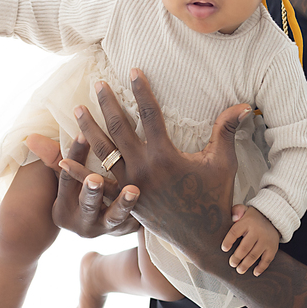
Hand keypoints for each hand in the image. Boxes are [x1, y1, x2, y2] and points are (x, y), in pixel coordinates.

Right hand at [25, 134, 140, 237]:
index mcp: (63, 210)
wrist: (96, 225)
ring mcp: (105, 228)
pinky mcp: (127, 231)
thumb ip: (52, 157)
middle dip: (91, 192)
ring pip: (114, 218)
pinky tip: (158, 199)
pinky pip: (135, 224)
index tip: (83, 134)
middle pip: (87, 205)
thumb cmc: (77, 192)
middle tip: (96, 179)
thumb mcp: (64, 179)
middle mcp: (83, 223)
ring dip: (124, 204)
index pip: (66, 180)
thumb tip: (31, 138)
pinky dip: (144, 213)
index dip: (73, 157)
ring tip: (134, 190)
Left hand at [70, 69, 249, 270]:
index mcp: (166, 155)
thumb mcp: (223, 162)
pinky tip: (62, 160)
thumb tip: (244, 105)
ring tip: (77, 110)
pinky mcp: (125, 201)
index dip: (141, 90)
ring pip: (104, 153)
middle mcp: (144, 169)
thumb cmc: (214, 196)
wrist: (203, 238)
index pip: (150, 114)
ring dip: (88, 129)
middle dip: (107, 104)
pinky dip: (79, 173)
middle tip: (96, 84)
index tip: (132, 70)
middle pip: (119, 129)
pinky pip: (97, 185)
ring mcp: (131, 186)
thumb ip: (227, 130)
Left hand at [221, 206, 280, 275]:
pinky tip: (255, 272)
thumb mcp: (244, 210)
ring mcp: (266, 241)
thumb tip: (233, 218)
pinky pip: (267, 260)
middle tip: (231, 263)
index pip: (235, 232)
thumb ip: (236, 211)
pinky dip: (261, 267)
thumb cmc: (253, 218)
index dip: (228, 241)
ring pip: (254, 255)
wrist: (273, 218)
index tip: (224, 249)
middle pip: (245, 247)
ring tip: (239, 270)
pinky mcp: (273, 248)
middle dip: (237, 257)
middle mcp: (258, 231)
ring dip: (246, 264)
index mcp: (248, 222)